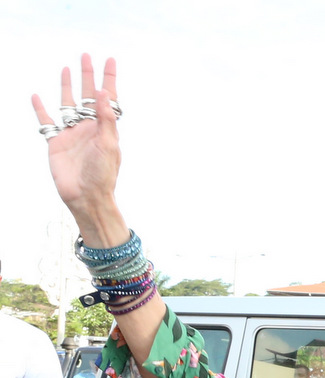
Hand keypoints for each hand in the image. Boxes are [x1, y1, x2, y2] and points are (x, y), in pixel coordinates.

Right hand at [31, 54, 126, 244]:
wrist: (86, 196)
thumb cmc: (103, 174)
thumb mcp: (109, 145)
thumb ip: (106, 119)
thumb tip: (101, 92)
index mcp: (105, 127)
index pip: (107, 97)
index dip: (108, 78)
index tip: (109, 59)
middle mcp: (88, 127)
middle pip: (86, 95)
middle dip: (87, 75)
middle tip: (86, 56)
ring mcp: (71, 133)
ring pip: (66, 104)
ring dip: (66, 86)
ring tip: (67, 68)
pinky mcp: (55, 142)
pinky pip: (46, 121)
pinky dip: (40, 109)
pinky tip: (36, 96)